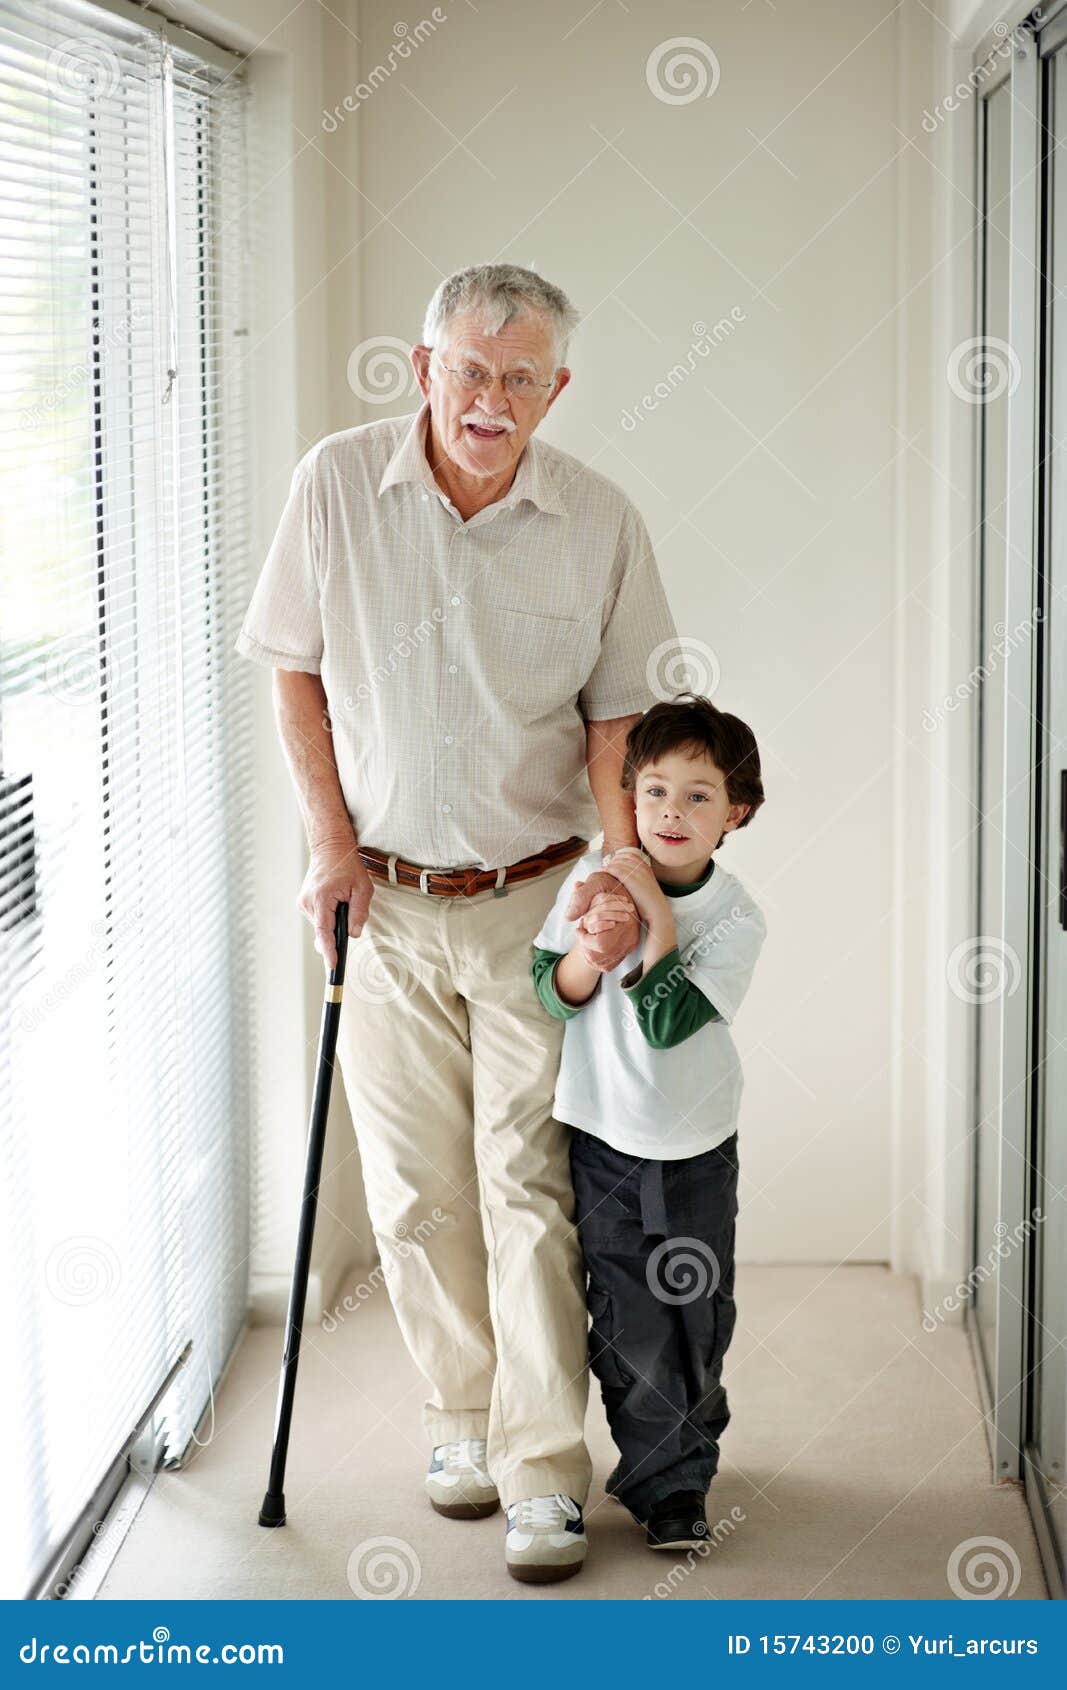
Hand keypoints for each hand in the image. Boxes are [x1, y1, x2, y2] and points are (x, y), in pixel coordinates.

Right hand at [297, 835, 374, 968]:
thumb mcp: (363, 888)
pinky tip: (336, 902)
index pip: (324, 932)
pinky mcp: (304, 903)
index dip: (329, 951)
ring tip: (343, 900)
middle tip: (349, 909)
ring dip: (334, 922)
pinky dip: (328, 917)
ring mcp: (303, 903)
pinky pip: (319, 919)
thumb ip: (360, 912)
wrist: (330, 848)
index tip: (333, 966)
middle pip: (324, 931)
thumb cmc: (348, 866)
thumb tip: (354, 934)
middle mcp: (308, 903)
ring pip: (321, 926)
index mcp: (321, 899)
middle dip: (338, 931)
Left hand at [566, 872, 640, 971]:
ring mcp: (631, 944)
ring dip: (590, 952)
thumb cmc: (607, 884)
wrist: (621, 886)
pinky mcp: (629, 948)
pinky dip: (597, 956)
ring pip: (603, 964)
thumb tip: (569, 916)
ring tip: (589, 934)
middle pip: (600, 956)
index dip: (585, 938)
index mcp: (625, 920)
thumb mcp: (594, 883)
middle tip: (583, 932)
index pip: (600, 944)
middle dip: (586, 947)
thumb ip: (581, 897)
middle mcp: (631, 936)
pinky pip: (609, 964)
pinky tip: (595, 941)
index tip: (580, 927)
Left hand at [596, 850, 666, 924]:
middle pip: (622, 857)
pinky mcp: (631, 879)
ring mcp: (637, 872)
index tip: (612, 862)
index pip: (629, 855)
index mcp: (646, 867)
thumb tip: (624, 877)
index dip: (619, 857)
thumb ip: (637, 879)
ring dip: (608, 865)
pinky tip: (602, 871)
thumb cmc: (649, 903)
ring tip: (601, 869)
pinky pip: (615, 870)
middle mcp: (642, 867)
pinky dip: (607, 869)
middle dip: (612, 861)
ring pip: (617, 863)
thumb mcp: (645, 886)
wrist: (657, 911)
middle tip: (604, 867)